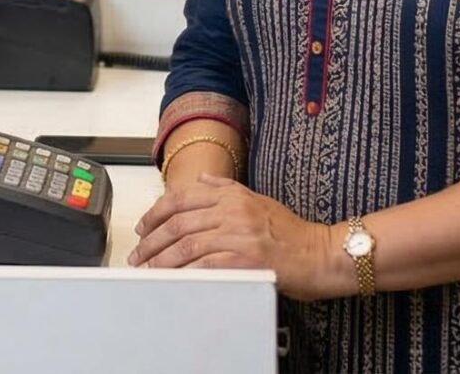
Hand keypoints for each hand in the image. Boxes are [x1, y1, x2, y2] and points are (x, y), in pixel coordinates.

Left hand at [130, 176, 350, 299]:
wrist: (321, 254)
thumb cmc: (292, 232)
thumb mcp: (258, 200)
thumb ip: (226, 189)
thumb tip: (200, 179)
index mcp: (232, 196)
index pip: (181, 199)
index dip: (155, 214)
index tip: (141, 228)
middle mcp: (232, 211)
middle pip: (179, 223)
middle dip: (152, 241)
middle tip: (138, 255)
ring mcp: (238, 235)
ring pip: (187, 245)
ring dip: (162, 260)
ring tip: (148, 270)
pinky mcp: (246, 260)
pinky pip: (205, 265)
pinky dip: (184, 273)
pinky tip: (173, 279)